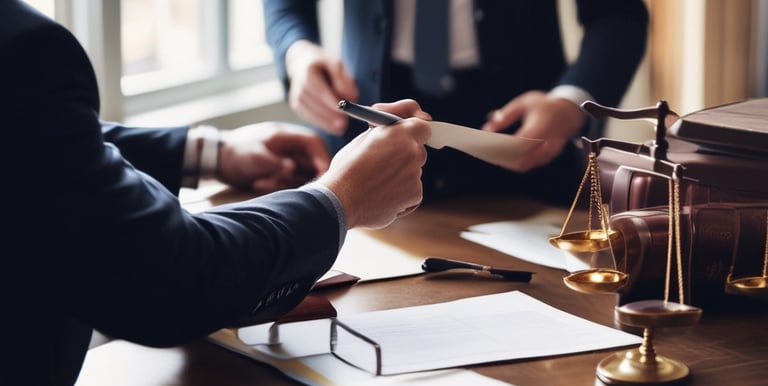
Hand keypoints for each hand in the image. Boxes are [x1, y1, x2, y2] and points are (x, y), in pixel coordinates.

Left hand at [217, 122, 330, 193]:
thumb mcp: (253, 156)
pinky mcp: (284, 174)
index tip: (320, 177)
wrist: (219, 158)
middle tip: (280, 183)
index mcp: (290, 136)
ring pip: (302, 177)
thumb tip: (292, 168)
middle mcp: (294, 149)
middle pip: (314, 164)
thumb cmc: (236, 151)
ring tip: (261, 182)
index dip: (322, 160)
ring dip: (284, 184)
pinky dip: (277, 187)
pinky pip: (289, 184)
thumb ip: (274, 162)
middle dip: (300, 179)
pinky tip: (259, 183)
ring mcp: (290, 161)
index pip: (316, 145)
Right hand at [285, 40, 358, 134]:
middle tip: (344, 125)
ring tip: (341, 129)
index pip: (320, 89)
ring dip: (326, 122)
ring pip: (310, 113)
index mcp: (308, 71)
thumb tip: (352, 98)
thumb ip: (344, 80)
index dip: (331, 102)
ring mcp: (295, 97)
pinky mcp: (297, 106)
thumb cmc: (323, 65)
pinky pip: (309, 117)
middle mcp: (298, 85)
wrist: (302, 63)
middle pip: (314, 103)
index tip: (344, 112)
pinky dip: (321, 124)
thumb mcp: (336, 64)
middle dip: (330, 116)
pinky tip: (333, 128)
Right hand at [317, 99, 430, 228]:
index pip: (422, 126)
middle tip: (387, 161)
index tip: (408, 135)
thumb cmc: (345, 172)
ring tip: (376, 182)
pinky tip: (381, 195)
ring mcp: (416, 175)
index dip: (415, 131)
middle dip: (405, 154)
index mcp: (399, 134)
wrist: (340, 203)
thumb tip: (393, 133)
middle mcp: (412, 153)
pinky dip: (401, 193)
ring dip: (400, 175)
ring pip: (413, 172)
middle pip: (418, 150)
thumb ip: (384, 135)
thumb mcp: (361, 141)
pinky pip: (412, 190)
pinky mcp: (415, 195)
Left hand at [482, 91, 585, 171]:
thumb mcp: (524, 103)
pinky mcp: (549, 156)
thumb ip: (506, 115)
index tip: (489, 147)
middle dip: (504, 158)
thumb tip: (487, 128)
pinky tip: (505, 158)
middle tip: (488, 154)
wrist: (569, 111)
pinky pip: (530, 164)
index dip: (505, 147)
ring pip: (526, 164)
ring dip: (509, 163)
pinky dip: (517, 163)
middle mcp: (547, 141)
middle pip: (522, 158)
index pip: (521, 142)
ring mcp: (549, 151)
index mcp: (541, 125)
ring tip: (493, 156)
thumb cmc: (544, 105)